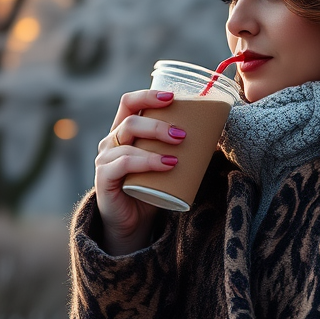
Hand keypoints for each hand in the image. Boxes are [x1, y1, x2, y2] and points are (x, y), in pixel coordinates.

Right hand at [94, 89, 184, 254]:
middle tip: (183, 134)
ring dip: (155, 143)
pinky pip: (123, 163)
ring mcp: (105, 159)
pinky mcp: (104, 178)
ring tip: (178, 153)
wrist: (132, 222)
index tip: (173, 97)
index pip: (129, 103)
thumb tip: (215, 132)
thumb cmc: (151, 188)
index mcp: (124, 131)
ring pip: (127, 139)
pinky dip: (146, 161)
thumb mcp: (165, 163)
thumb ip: (179, 148)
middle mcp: (111, 141)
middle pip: (131, 120)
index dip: (148, 96)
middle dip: (159, 124)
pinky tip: (165, 165)